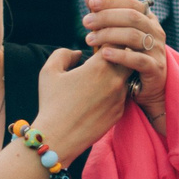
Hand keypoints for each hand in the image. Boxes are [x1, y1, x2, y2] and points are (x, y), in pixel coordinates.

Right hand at [32, 46, 131, 161]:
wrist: (57, 138)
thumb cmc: (51, 104)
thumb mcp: (49, 72)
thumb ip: (64, 54)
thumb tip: (79, 53)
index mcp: (99, 66)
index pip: (115, 41)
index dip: (107, 39)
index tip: (99, 43)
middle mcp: (115, 80)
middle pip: (128, 57)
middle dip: (118, 54)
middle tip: (106, 57)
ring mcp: (120, 97)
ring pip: (127, 76)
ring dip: (118, 73)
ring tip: (102, 77)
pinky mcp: (120, 112)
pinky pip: (123, 95)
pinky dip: (115, 91)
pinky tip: (101, 96)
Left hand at [81, 0, 167, 129]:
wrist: (146, 90)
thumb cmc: (129, 58)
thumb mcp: (119, 34)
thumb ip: (106, 13)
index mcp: (147, 20)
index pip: (131, 3)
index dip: (112, 1)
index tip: (91, 3)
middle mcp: (155, 31)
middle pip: (132, 17)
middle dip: (107, 17)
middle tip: (86, 22)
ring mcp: (157, 50)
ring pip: (134, 36)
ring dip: (109, 35)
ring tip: (89, 40)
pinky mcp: (155, 68)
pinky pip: (138, 59)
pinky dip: (120, 55)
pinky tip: (103, 54)